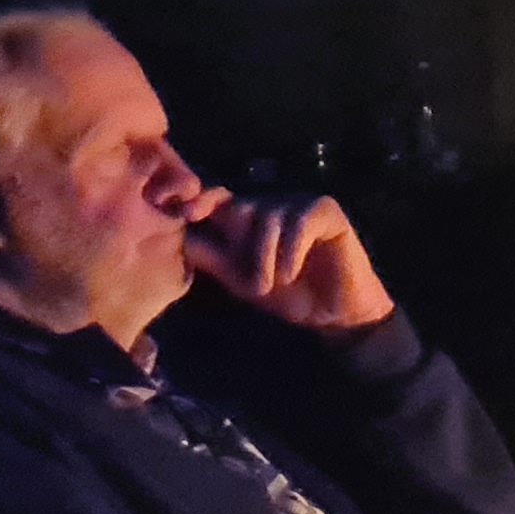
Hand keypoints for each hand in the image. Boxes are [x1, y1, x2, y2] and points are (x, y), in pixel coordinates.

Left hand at [183, 194, 396, 332]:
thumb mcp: (241, 280)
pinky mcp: (326, 210)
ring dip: (267, 257)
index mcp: (248, 220)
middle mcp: (271, 206)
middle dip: (244, 247)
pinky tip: (292, 272)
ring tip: (272, 287)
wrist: (337, 314)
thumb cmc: (290, 296)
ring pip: (269, 217)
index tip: (184, 213)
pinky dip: (292, 249)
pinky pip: (301, 221)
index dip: (200, 200)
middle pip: (241, 207)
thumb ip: (212, 258)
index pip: (217, 198)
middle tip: (254, 286)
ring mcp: (299, 204)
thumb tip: (177, 239)